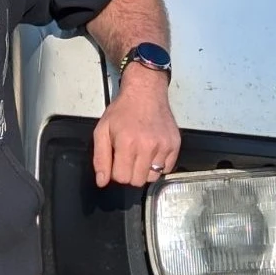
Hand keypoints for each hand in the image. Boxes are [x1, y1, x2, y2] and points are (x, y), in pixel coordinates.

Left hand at [92, 67, 180, 187]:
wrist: (145, 92)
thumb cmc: (122, 110)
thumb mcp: (102, 130)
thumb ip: (100, 158)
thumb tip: (102, 182)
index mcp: (127, 143)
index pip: (121, 177)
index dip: (116, 171)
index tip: (117, 160)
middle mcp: (147, 147)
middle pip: (137, 181)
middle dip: (129, 173)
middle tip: (128, 157)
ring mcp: (163, 146)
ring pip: (152, 177)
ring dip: (144, 170)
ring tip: (140, 154)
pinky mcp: (175, 145)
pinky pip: (167, 169)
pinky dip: (158, 165)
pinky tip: (152, 151)